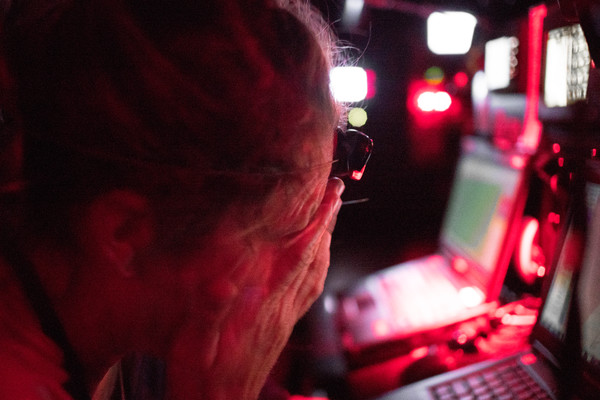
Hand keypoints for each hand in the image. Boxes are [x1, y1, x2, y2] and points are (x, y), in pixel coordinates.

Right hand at [165, 178, 343, 399]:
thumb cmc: (202, 381)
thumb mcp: (193, 346)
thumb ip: (207, 314)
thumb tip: (220, 283)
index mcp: (263, 307)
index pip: (298, 256)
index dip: (315, 223)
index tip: (329, 194)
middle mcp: (281, 310)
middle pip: (314, 258)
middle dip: (327, 222)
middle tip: (338, 190)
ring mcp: (284, 320)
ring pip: (315, 273)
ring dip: (326, 241)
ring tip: (331, 216)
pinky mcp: (280, 329)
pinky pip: (308, 292)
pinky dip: (317, 267)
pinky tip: (315, 262)